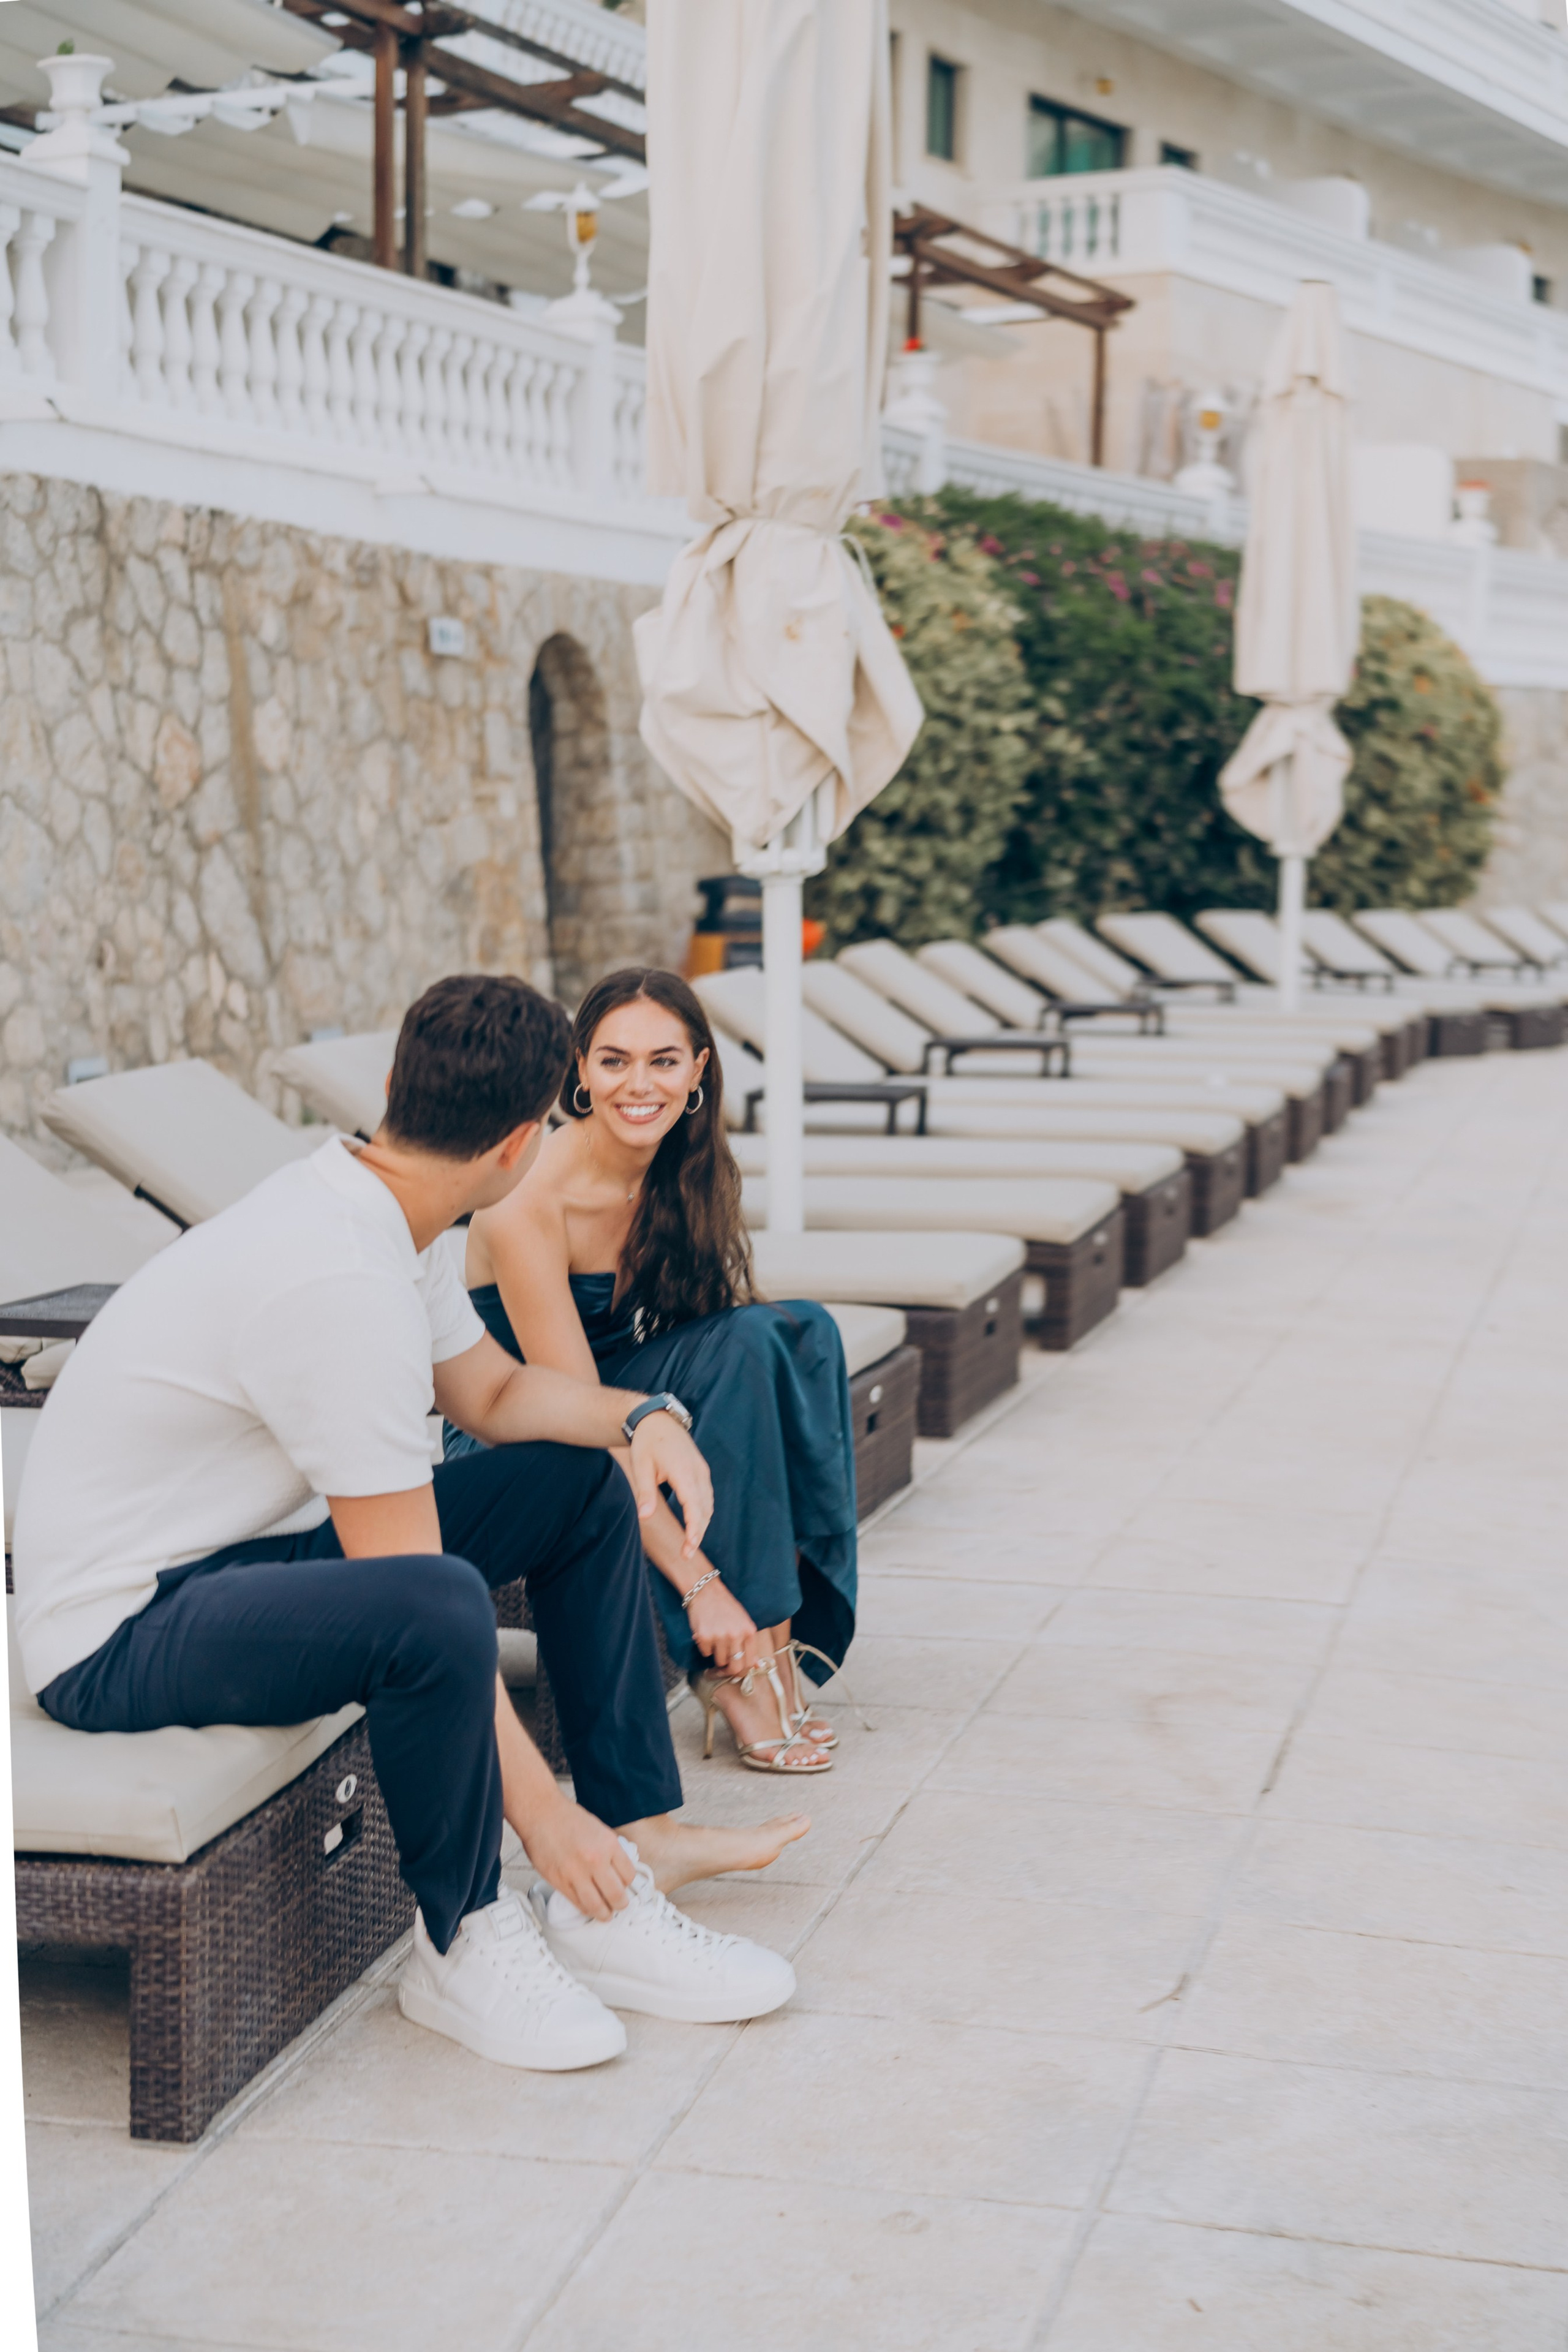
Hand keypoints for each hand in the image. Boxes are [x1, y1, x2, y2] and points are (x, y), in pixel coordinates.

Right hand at [522, 1792, 636, 1920]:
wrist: (541, 1813)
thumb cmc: (567, 1818)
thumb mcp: (599, 1829)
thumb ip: (610, 1851)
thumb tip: (617, 1871)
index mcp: (609, 1844)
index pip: (629, 1875)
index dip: (628, 1884)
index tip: (624, 1886)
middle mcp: (595, 1860)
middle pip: (617, 1895)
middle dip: (621, 1904)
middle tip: (619, 1905)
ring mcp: (577, 1873)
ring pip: (598, 1906)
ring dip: (604, 1913)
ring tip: (606, 1914)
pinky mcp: (560, 1882)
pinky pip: (578, 1904)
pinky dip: (586, 1909)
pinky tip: (589, 1907)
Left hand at [628, 1412, 712, 1557]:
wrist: (657, 1419)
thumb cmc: (646, 1443)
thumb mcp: (640, 1466)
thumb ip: (645, 1493)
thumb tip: (644, 1517)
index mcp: (683, 1471)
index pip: (694, 1506)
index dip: (694, 1529)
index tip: (689, 1548)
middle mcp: (697, 1471)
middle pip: (705, 1509)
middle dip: (698, 1532)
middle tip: (686, 1554)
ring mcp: (702, 1470)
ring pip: (708, 1504)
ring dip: (702, 1523)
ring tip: (690, 1544)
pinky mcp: (701, 1470)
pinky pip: (707, 1495)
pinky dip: (703, 1511)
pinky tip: (695, 1523)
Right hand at [686, 1577, 757, 1674]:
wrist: (705, 1591)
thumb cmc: (725, 1606)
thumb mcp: (743, 1621)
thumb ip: (750, 1643)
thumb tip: (757, 1666)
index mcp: (749, 1631)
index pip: (749, 1662)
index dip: (741, 1670)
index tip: (735, 1670)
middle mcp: (736, 1635)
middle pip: (734, 1667)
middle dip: (727, 1671)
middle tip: (721, 1669)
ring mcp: (720, 1636)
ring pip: (719, 1661)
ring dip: (715, 1655)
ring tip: (714, 1641)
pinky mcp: (704, 1637)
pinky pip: (705, 1653)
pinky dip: (704, 1647)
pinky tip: (706, 1634)